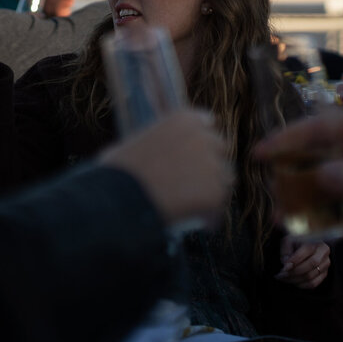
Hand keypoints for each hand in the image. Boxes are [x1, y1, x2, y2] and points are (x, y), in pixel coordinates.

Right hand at [101, 110, 232, 228]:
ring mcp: (211, 165)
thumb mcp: (135, 142)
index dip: (201, 139)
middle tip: (197, 181)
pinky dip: (211, 214)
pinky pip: (219, 204)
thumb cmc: (118, 171)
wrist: (119, 196)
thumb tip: (159, 153)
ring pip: (224, 178)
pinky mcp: (215, 192)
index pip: (206, 122)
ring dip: (213, 188)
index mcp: (183, 119)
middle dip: (211, 162)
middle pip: (220, 149)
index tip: (196, 152)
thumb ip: (158, 141)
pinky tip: (199, 222)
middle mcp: (202, 137)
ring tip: (198, 205)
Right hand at [257, 109, 342, 256]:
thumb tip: (322, 177)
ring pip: (312, 180)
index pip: (313, 128)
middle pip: (306, 154)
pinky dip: (310, 213)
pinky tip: (295, 226)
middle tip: (267, 188)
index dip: (285, 139)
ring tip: (279, 214)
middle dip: (285, 171)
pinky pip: (324, 203)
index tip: (260, 152)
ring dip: (295, 196)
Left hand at [275, 237, 329, 288]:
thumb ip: (286, 251)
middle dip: (293, 272)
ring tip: (284, 278)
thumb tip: (286, 265)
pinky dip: (301, 285)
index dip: (294, 261)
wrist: (304, 245)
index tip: (284, 268)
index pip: (306, 251)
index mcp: (316, 241)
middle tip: (281, 275)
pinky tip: (292, 281)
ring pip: (311, 276)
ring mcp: (326, 264)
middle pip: (310, 265)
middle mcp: (324, 253)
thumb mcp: (288, 241)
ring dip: (295, 280)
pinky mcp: (324, 274)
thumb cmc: (294, 243)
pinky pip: (313, 284)